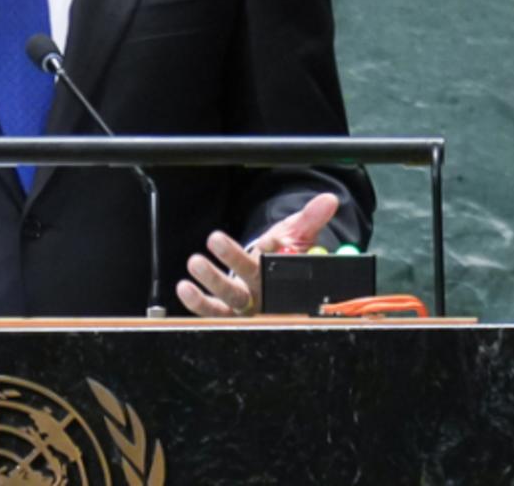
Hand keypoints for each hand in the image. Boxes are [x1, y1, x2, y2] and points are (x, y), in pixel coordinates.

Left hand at [177, 193, 340, 317]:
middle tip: (216, 239)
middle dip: (233, 261)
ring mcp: (244, 306)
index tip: (267, 238)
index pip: (281, 267)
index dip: (273, 253)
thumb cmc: (282, 256)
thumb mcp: (295, 236)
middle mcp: (264, 294)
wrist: (267, 276)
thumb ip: (310, 219)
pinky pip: (211, 312)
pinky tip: (185, 288)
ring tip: (195, 262)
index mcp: (281, 276)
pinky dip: (197, 302)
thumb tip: (328, 200)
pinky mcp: (225, 314)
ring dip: (211, 280)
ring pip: (229, 298)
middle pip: (252, 281)